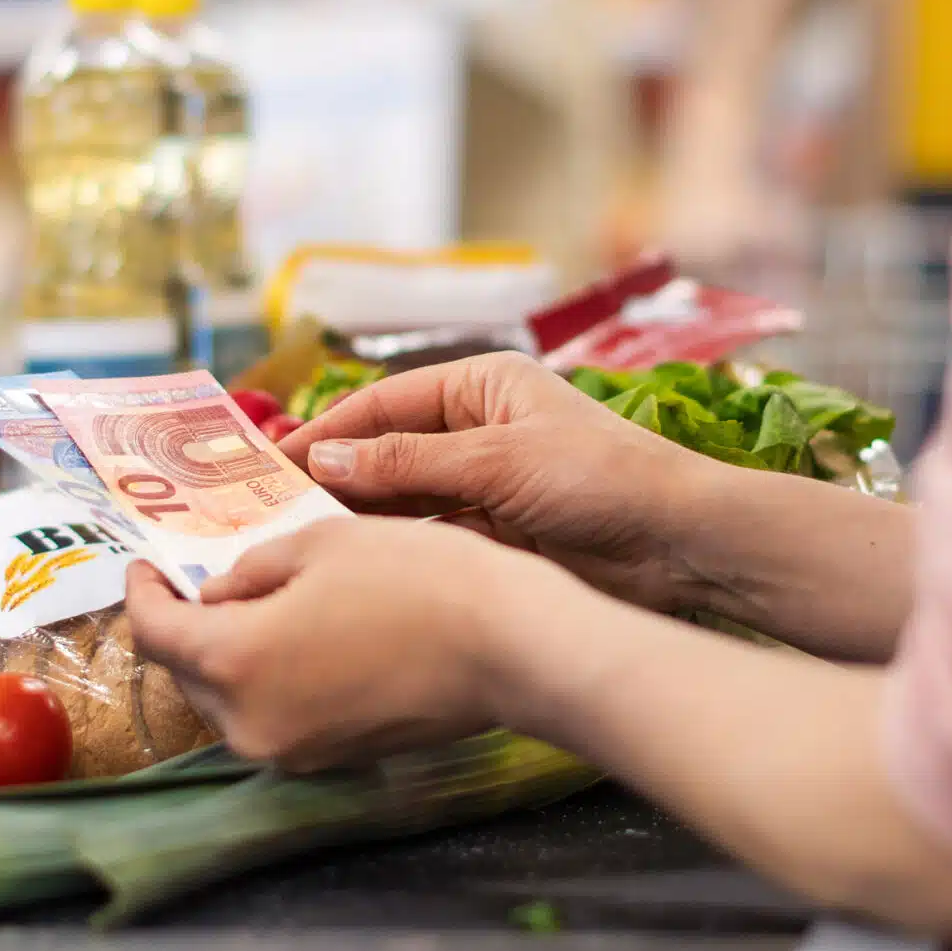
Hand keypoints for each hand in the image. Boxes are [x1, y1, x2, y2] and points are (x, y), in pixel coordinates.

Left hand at [124, 518, 584, 772]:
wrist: (509, 646)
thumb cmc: (416, 580)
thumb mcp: (318, 545)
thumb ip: (250, 571)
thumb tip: (220, 593)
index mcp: (233, 663)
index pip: (156, 633)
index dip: (142, 593)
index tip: (145, 562)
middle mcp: (250, 724)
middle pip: (188, 673)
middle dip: (186, 623)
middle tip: (198, 576)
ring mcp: (293, 751)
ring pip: (230, 699)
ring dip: (229, 654)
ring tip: (254, 601)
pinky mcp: (332, 761)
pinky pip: (276, 715)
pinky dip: (270, 678)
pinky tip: (299, 636)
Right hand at [283, 353, 728, 613]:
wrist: (680, 545)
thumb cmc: (601, 479)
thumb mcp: (497, 463)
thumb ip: (408, 464)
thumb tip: (327, 457)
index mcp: (482, 386)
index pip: (385, 403)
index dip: (329, 431)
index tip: (272, 464)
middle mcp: (477, 429)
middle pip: (387, 450)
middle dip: (336, 477)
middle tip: (271, 511)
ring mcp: (485, 484)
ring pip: (404, 497)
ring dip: (360, 516)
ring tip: (299, 542)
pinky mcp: (496, 533)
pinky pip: (430, 534)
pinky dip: (394, 546)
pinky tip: (353, 564)